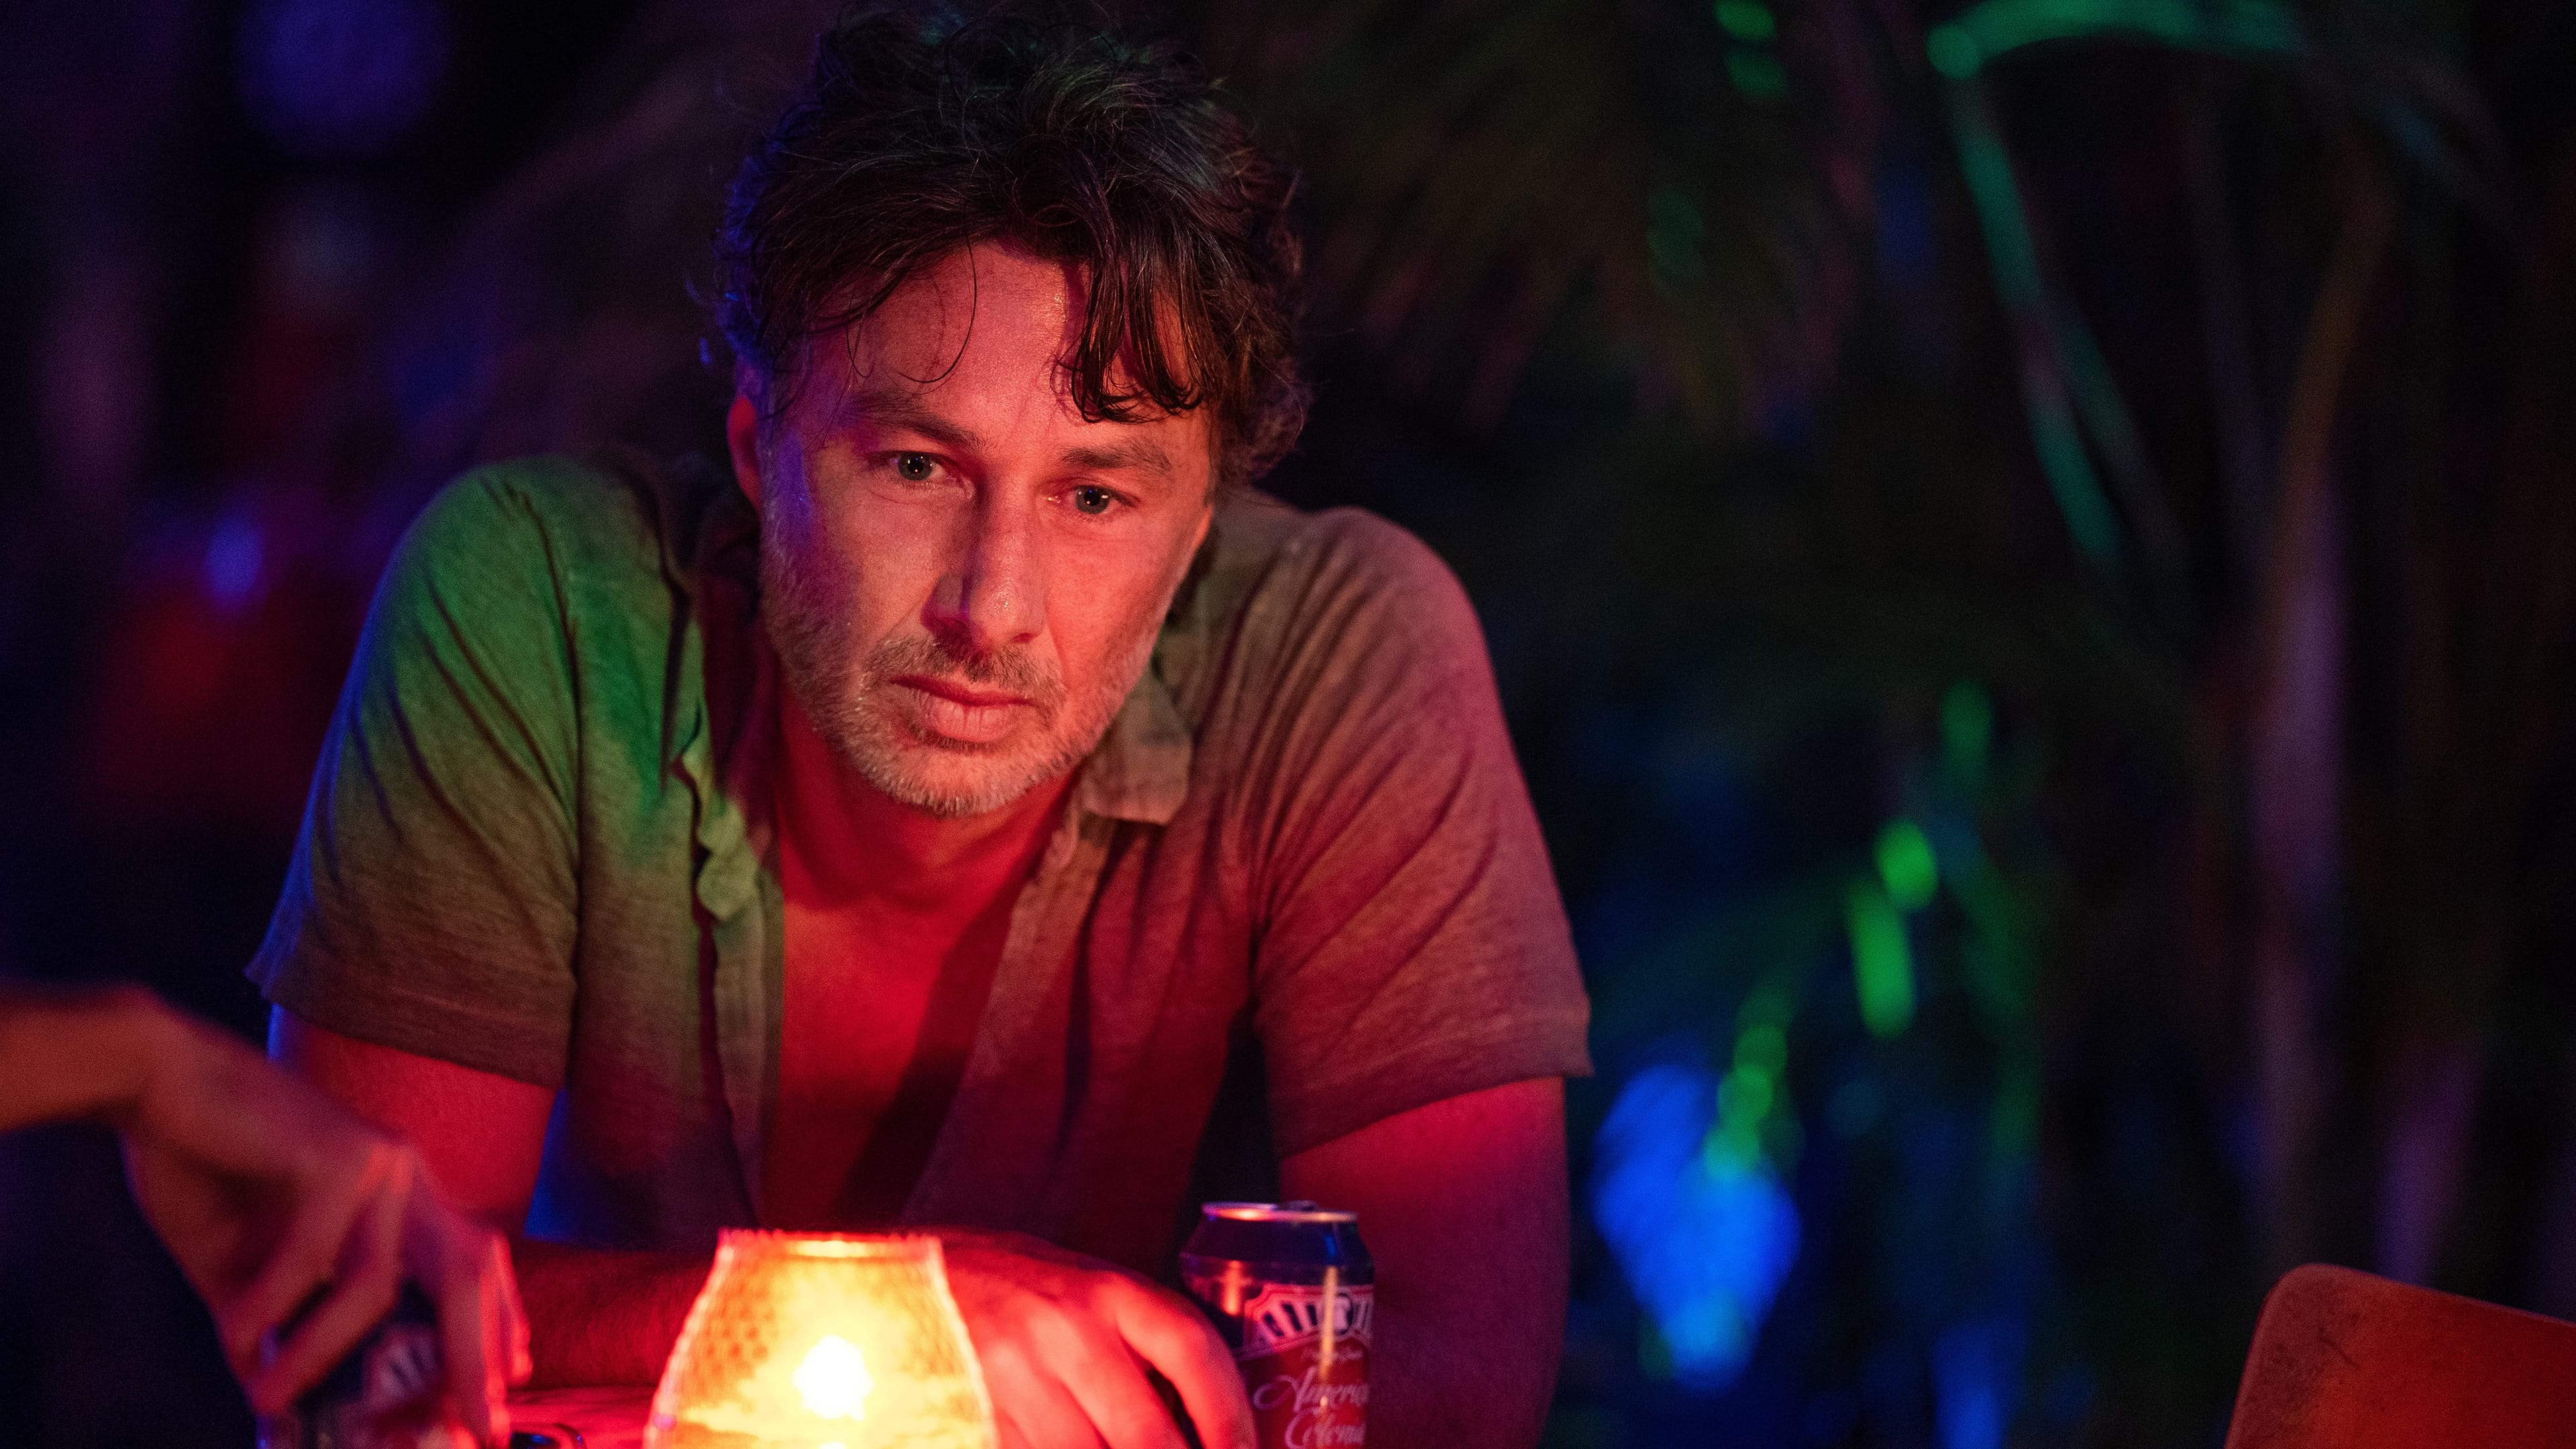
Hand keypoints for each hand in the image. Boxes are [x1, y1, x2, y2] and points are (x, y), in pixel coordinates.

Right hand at [110, 994, 530, 1443]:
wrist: (157, 1081)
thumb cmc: (205, 1167)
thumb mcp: (249, 1270)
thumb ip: (278, 1327)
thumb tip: (275, 1406)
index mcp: (404, 1196)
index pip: (474, 1267)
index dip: (497, 1327)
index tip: (506, 1387)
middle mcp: (409, 1176)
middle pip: (470, 1273)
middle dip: (476, 1355)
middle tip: (476, 1425)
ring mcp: (379, 1161)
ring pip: (375, 1283)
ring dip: (321, 1354)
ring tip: (270, 1397)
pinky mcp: (336, 1153)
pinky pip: (313, 1257)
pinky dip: (272, 1307)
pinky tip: (236, 1335)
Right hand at [938, 1231, 1254, 1448]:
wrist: (910, 1284)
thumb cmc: (1016, 1288)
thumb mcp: (1085, 1290)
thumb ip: (1140, 1338)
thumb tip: (1211, 1417)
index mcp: (1106, 1291)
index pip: (1193, 1351)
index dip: (1231, 1416)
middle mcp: (1066, 1333)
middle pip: (1149, 1435)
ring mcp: (1018, 1382)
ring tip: (1117, 1445)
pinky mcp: (982, 1422)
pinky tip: (1079, 1445)